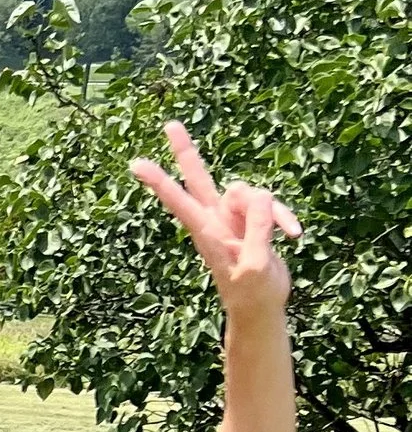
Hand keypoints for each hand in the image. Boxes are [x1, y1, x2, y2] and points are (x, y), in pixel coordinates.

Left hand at [130, 120, 299, 315]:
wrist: (260, 308)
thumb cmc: (251, 293)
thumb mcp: (255, 266)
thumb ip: (257, 230)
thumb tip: (259, 195)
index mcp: (207, 232)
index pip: (180, 202)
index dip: (160, 183)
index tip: (136, 164)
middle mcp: (215, 219)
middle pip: (198, 178)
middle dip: (186, 152)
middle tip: (170, 124)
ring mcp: (233, 218)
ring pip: (249, 191)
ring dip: (271, 210)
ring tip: (285, 235)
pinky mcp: (252, 220)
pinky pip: (269, 204)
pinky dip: (283, 216)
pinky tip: (294, 235)